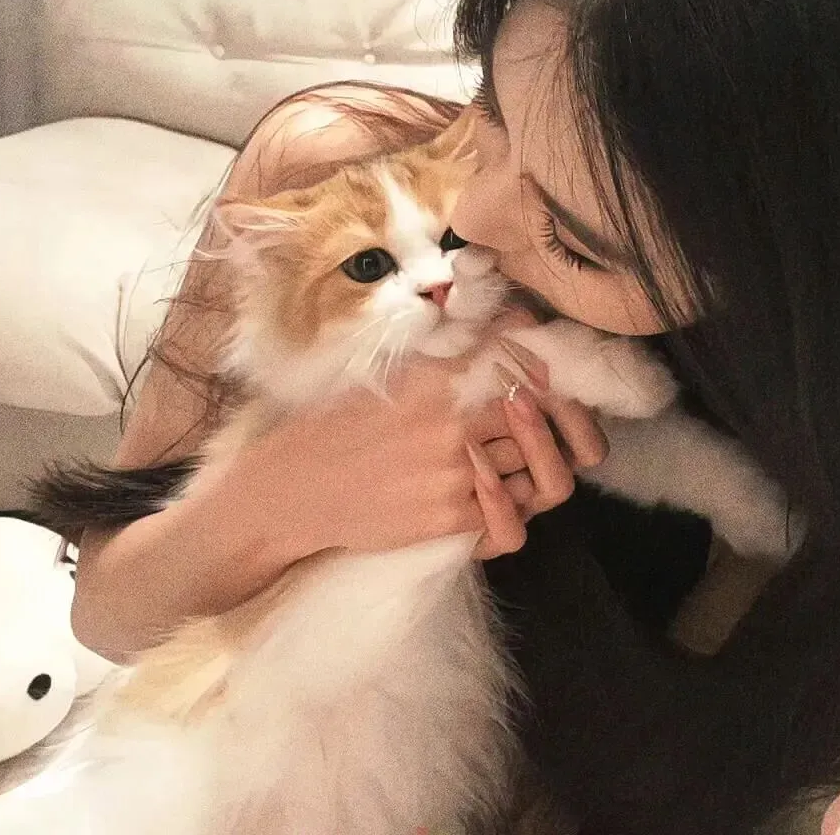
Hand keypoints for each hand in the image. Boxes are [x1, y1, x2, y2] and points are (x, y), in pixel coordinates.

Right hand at [202, 308, 605, 563]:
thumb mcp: (388, 375)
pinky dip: (512, 504)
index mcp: (437, 379)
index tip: (542, 372)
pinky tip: (492, 492)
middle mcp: (455, 424)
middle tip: (540, 415)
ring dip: (535, 459)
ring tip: (516, 454)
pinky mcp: (453, 521)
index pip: (520, 362)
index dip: (542, 368)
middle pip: (537, 413)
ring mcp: (458, 476)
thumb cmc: (335, 427)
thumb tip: (510, 318)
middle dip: (547, 414)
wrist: (292, 492)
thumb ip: (449, 353)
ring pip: (537, 466)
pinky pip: (514, 515)